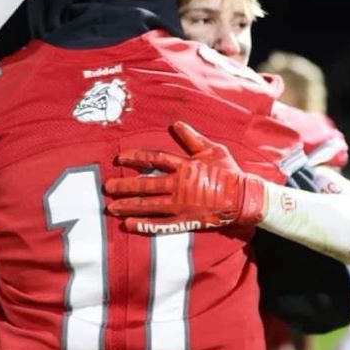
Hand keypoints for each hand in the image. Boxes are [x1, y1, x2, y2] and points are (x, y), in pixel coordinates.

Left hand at [104, 121, 265, 233]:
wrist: (243, 198)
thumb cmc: (229, 172)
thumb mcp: (213, 149)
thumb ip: (192, 138)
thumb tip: (177, 123)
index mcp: (185, 166)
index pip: (155, 159)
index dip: (136, 158)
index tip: (119, 158)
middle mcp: (179, 185)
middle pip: (146, 184)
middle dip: (124, 186)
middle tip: (106, 188)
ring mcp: (181, 204)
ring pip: (149, 205)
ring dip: (129, 206)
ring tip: (111, 207)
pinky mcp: (185, 220)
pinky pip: (161, 224)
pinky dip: (144, 225)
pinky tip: (128, 225)